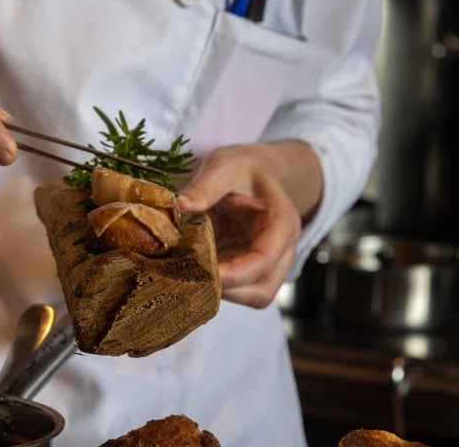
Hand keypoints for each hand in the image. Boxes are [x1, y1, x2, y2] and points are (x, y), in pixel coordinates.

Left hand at [178, 143, 319, 308]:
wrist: (257, 172)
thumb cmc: (244, 168)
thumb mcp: (224, 165)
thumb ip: (205, 185)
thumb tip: (180, 206)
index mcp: (281, 225)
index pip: (263, 262)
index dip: (233, 274)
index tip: (199, 272)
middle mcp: (281, 251)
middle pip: (260, 290)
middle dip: (224, 289)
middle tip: (185, 274)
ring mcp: (267, 265)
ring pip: (249, 296)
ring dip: (217, 291)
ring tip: (185, 272)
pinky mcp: (249, 270)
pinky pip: (236, 289)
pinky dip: (213, 285)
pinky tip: (189, 270)